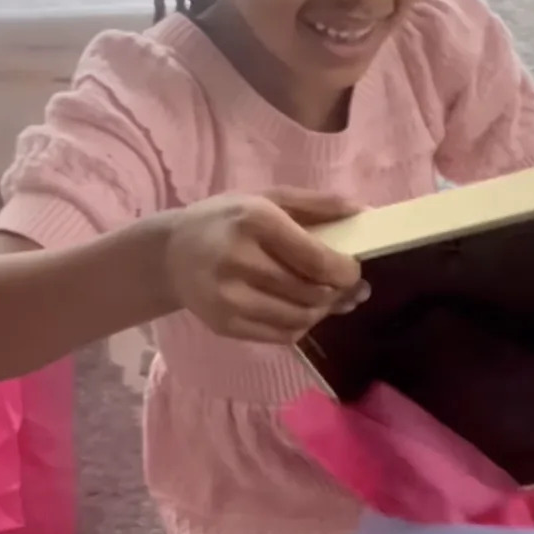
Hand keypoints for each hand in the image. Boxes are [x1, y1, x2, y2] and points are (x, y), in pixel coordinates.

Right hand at [164, 187, 367, 343]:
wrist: (171, 255)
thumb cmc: (226, 221)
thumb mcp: (266, 199)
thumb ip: (316, 204)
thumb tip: (362, 213)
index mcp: (255, 221)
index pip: (316, 260)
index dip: (345, 271)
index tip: (353, 270)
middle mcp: (239, 260)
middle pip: (311, 293)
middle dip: (337, 292)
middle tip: (343, 286)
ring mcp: (229, 298)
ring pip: (300, 318)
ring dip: (321, 311)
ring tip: (323, 298)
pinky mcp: (225, 325)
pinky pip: (282, 335)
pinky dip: (300, 325)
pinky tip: (299, 310)